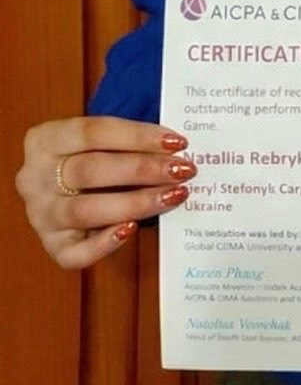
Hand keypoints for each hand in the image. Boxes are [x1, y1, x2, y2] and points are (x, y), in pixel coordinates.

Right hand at [16, 117, 195, 269]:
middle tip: (183, 170)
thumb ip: (128, 141)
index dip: (137, 135)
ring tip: (173, 196)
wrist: (61, 187)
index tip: (176, 141)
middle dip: (143, 169)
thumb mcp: (99, 141)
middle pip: (90, 170)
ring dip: (136, 203)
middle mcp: (33, 178)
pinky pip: (76, 253)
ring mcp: (40, 215)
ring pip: (85, 210)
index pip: (92, 131)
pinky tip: (133, 229)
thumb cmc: (90, 158)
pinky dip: (105, 243)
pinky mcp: (52, 247)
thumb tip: (177, 147)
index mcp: (44, 140)